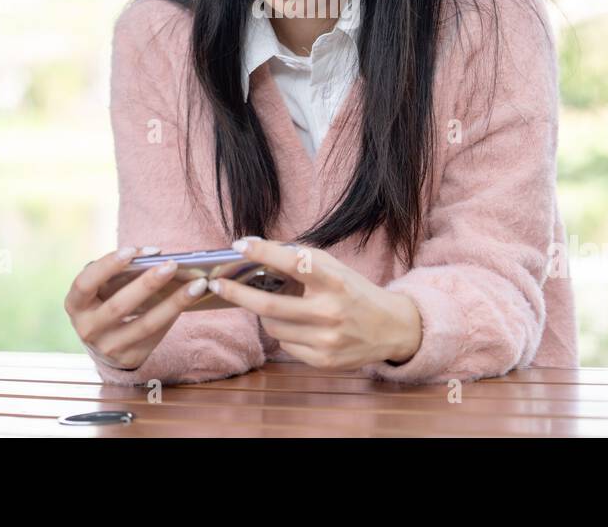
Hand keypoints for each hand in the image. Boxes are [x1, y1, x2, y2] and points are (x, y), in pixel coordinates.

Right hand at [64, 246, 210, 369]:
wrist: (103, 342)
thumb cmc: (105, 300)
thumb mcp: (102, 288)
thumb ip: (119, 272)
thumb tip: (155, 257)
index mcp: (75, 304)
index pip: (85, 283)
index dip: (107, 266)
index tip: (131, 251)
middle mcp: (87, 328)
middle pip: (119, 306)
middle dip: (147, 284)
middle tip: (172, 265)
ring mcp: (107, 347)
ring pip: (145, 325)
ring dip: (174, 303)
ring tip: (197, 284)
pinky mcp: (129, 358)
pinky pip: (156, 335)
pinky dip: (174, 315)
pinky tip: (191, 299)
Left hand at [210, 237, 422, 369]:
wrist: (391, 328)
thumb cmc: (355, 291)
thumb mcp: (335, 268)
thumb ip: (301, 259)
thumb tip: (257, 249)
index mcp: (335, 282)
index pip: (295, 263)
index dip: (264, 253)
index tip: (240, 245)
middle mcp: (330, 312)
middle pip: (270, 306)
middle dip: (238, 293)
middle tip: (217, 284)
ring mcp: (326, 341)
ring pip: (273, 328)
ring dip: (264, 314)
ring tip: (272, 304)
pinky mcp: (323, 361)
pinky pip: (285, 345)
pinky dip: (283, 332)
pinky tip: (296, 325)